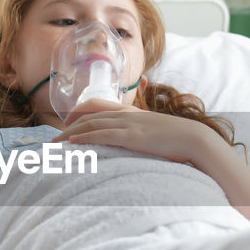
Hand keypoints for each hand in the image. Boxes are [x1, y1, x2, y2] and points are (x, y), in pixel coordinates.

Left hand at [53, 103, 224, 166]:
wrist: (195, 140)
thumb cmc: (179, 140)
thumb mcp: (157, 132)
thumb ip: (143, 133)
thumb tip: (135, 142)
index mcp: (132, 112)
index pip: (98, 106)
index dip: (79, 112)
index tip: (67, 122)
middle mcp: (127, 115)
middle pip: (89, 115)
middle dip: (68, 125)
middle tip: (54, 138)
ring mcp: (129, 124)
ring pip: (91, 124)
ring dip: (70, 133)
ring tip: (56, 143)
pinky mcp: (132, 136)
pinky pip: (102, 134)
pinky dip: (85, 137)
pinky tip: (73, 141)